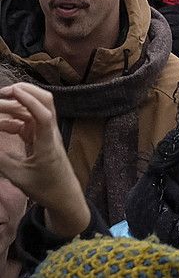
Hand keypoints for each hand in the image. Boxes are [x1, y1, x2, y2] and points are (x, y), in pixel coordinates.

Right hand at [0, 84, 89, 238]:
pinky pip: (28, 122)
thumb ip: (1, 160)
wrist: (64, 195)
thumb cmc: (45, 187)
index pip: (43, 114)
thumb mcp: (19, 177)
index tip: (13, 90)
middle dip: (24, 92)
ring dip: (16, 105)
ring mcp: (47, 133)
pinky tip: (0, 124)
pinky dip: (13, 119)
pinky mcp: (41, 137)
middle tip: (2, 93)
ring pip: (34, 110)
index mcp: (48, 142)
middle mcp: (50, 132)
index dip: (29, 100)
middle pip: (44, 102)